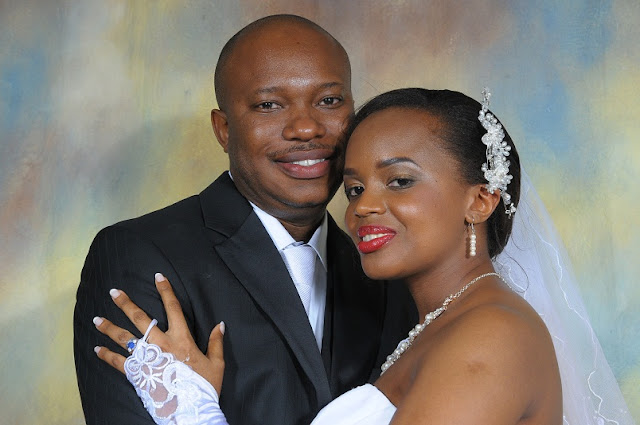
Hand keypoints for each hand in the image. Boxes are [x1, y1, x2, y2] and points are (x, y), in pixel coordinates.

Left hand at [93, 273, 224, 393]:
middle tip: (114, 292)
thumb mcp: (217, 363)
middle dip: (125, 304)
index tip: (158, 276)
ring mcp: (148, 358)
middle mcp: (161, 344)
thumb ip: (216, 342)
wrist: (192, 408)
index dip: (165, 290)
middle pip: (141, 318)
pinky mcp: (138, 374)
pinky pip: (118, 362)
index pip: (173, 307)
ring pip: (124, 338)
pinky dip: (106, 356)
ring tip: (97, 319)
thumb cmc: (205, 386)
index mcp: (181, 338)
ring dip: (109, 327)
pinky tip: (97, 350)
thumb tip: (220, 324)